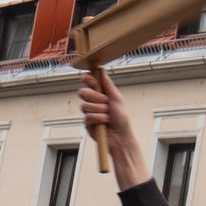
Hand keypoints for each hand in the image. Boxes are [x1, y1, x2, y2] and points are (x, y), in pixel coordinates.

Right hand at [77, 68, 146, 188]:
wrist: (121, 137)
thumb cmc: (122, 119)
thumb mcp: (117, 99)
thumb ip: (107, 84)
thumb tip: (101, 69)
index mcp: (101, 94)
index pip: (89, 83)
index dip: (87, 79)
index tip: (87, 77)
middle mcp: (94, 102)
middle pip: (83, 92)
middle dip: (94, 96)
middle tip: (105, 102)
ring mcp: (89, 113)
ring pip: (85, 105)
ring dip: (99, 110)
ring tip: (108, 116)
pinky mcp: (87, 124)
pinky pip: (87, 117)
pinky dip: (98, 119)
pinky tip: (105, 122)